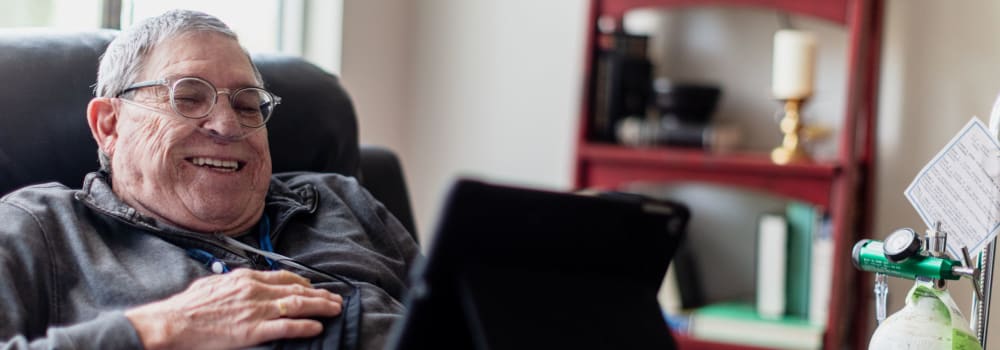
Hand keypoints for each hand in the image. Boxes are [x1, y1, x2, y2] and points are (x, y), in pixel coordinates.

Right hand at [125, 269, 342, 349]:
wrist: (172, 323)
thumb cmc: (186, 307)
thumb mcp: (212, 285)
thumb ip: (231, 283)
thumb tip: (238, 282)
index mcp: (244, 278)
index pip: (282, 277)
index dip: (302, 282)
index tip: (312, 286)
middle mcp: (255, 290)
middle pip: (296, 290)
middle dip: (319, 294)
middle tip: (335, 298)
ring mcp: (256, 310)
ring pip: (298, 305)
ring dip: (320, 307)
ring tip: (335, 310)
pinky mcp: (253, 330)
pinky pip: (287, 327)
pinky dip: (305, 326)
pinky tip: (317, 328)